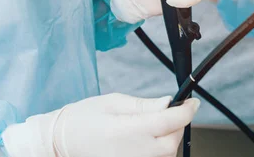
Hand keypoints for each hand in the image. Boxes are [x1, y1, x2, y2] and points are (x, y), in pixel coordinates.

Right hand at [2, 93, 200, 156]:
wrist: (61, 143)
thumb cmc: (83, 119)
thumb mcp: (114, 102)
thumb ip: (144, 105)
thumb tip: (168, 103)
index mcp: (129, 130)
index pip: (170, 122)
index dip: (187, 111)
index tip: (193, 103)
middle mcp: (134, 152)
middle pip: (172, 142)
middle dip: (176, 126)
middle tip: (170, 113)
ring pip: (166, 154)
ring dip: (167, 140)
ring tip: (154, 127)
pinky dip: (157, 151)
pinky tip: (147, 141)